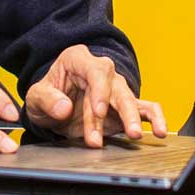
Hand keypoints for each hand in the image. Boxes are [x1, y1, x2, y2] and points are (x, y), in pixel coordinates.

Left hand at [23, 45, 167, 147]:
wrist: (51, 110)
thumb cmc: (45, 97)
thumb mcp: (35, 98)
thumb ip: (46, 100)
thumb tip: (64, 108)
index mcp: (77, 60)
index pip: (94, 71)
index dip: (99, 91)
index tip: (98, 112)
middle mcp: (101, 72)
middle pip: (115, 87)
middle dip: (121, 111)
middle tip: (125, 130)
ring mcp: (115, 89)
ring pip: (129, 100)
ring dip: (133, 119)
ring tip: (136, 134)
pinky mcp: (125, 106)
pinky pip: (145, 108)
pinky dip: (154, 119)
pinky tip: (160, 131)